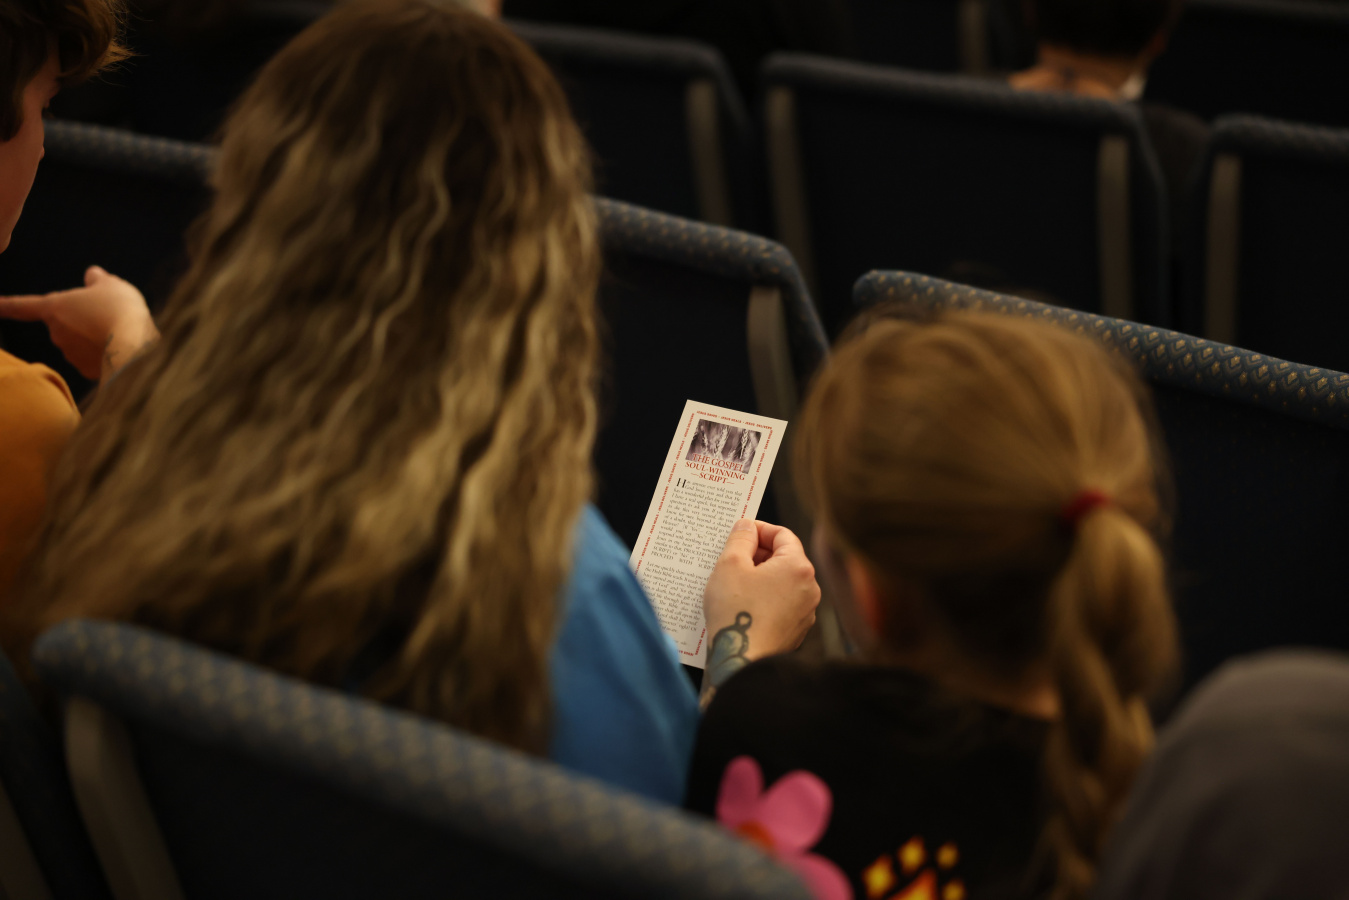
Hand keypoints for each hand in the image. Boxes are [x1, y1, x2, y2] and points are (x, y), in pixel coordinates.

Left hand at [0, 266, 156, 379]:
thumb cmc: (120, 310)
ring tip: (118, 331)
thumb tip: (92, 276)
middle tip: (107, 314)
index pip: (23, 306)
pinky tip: (121, 347)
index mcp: (55, 307)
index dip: (6, 305)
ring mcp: (70, 354)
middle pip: (65, 324)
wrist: (135, 347)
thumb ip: (98, 279)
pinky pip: (93, 359)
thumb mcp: (111, 285)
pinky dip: (104, 353)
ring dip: (94, 336)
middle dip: (81, 320)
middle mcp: (56, 333)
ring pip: (81, 342)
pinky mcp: (86, 370)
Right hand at [700, 520, 820, 704]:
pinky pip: (781, 603)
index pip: (782, 534)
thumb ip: (740, 538)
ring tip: (734, 582)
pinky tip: (743, 603)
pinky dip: (765, 598)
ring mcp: (805, 612)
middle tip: (732, 557)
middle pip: (784, 558)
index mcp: (798, 567)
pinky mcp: (796, 630)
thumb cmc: (736, 613)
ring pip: (782, 582)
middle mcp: (810, 588)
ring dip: (760, 577)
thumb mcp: (729, 564)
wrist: (741, 661)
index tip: (740, 533)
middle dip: (758, 554)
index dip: (759, 529)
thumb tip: (747, 527)